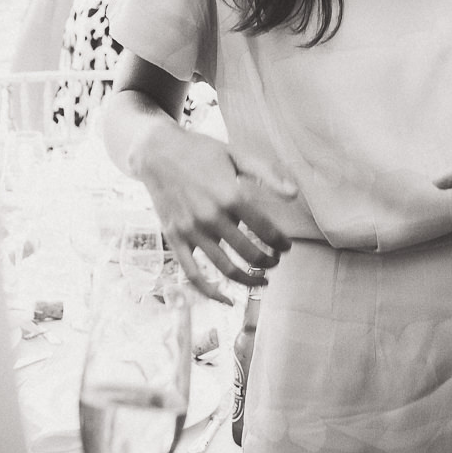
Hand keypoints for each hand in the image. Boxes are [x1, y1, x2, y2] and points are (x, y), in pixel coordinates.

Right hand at [135, 125, 296, 305]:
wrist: (157, 152)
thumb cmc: (201, 152)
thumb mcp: (237, 155)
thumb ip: (268, 174)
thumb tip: (294, 194)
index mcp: (230, 195)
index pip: (266, 231)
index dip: (281, 243)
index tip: (286, 246)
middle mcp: (210, 216)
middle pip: (250, 253)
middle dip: (269, 262)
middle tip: (275, 261)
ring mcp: (191, 231)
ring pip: (226, 269)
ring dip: (249, 279)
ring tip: (262, 279)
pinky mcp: (174, 239)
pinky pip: (192, 274)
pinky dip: (210, 292)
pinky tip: (228, 300)